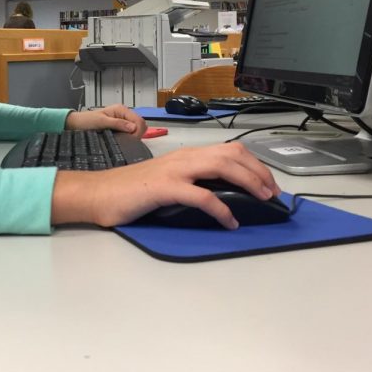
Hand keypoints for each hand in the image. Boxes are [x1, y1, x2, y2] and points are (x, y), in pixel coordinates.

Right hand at [51, 142, 279, 230]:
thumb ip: (193, 181)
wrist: (98, 193)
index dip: (254, 164)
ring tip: (261, 200)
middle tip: (273, 193)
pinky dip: (221, 208)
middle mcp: (184, 157)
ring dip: (248, 182)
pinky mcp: (164, 188)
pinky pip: (201, 195)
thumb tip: (223, 194)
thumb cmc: (131, 191)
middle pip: (232, 154)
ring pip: (222, 166)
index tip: (268, 183)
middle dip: (258, 172)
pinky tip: (230, 221)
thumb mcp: (168, 181)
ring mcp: (174, 171)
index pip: (229, 150)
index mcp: (186, 155)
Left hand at [65, 104, 147, 138]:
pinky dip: (129, 138)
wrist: (75, 125)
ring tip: (123, 142)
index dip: (137, 131)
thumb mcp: (101, 122)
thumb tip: (133, 128)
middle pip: (140, 125)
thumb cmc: (86, 121)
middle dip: (137, 134)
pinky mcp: (119, 128)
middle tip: (127, 142)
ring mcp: (122, 121)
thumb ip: (118, 124)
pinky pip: (130, 133)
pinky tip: (122, 141)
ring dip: (133, 137)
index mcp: (121, 110)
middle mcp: (124, 114)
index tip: (131, 140)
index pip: (139, 120)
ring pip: (136, 130)